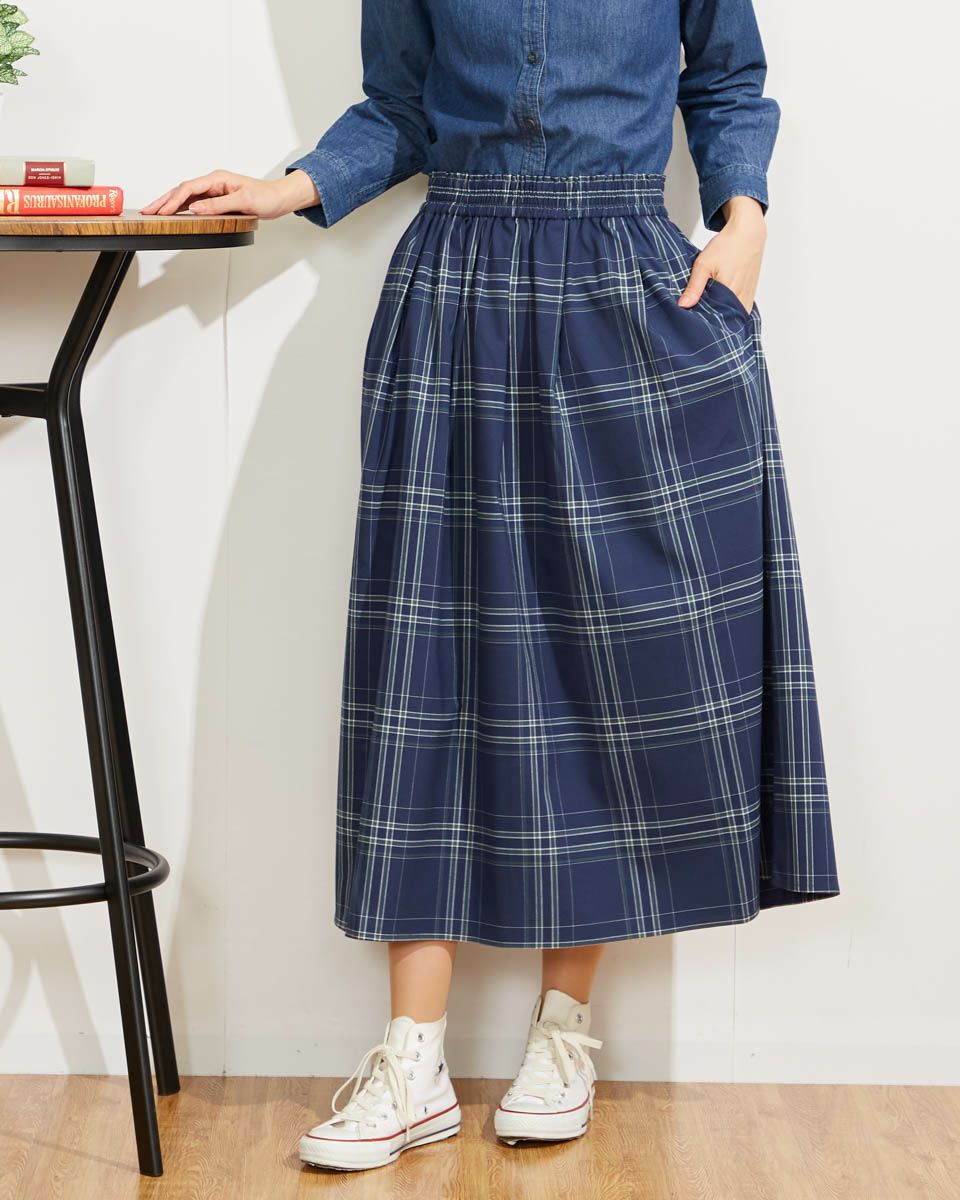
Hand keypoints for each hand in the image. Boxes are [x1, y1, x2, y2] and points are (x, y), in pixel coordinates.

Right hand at [140, 169, 319, 219]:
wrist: (278, 199)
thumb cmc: (265, 197)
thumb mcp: (243, 200)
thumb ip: (218, 204)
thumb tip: (195, 208)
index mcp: (217, 178)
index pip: (188, 188)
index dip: (173, 200)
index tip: (162, 210)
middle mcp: (213, 182)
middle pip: (182, 190)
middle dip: (163, 200)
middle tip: (147, 210)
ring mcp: (213, 191)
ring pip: (185, 197)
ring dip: (169, 204)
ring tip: (153, 211)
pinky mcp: (216, 200)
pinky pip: (194, 203)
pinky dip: (181, 208)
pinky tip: (172, 213)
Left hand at [678, 196, 766, 313]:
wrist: (748, 233)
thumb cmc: (727, 246)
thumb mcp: (704, 264)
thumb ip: (694, 287)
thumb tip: (683, 306)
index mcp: (730, 294)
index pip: (714, 319)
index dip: (703, 321)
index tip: (693, 320)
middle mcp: (742, 299)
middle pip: (724, 319)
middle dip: (712, 320)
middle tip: (700, 315)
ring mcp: (748, 298)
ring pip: (732, 316)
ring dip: (721, 315)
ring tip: (709, 310)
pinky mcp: (751, 295)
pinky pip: (739, 310)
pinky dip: (730, 310)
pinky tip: (720, 306)